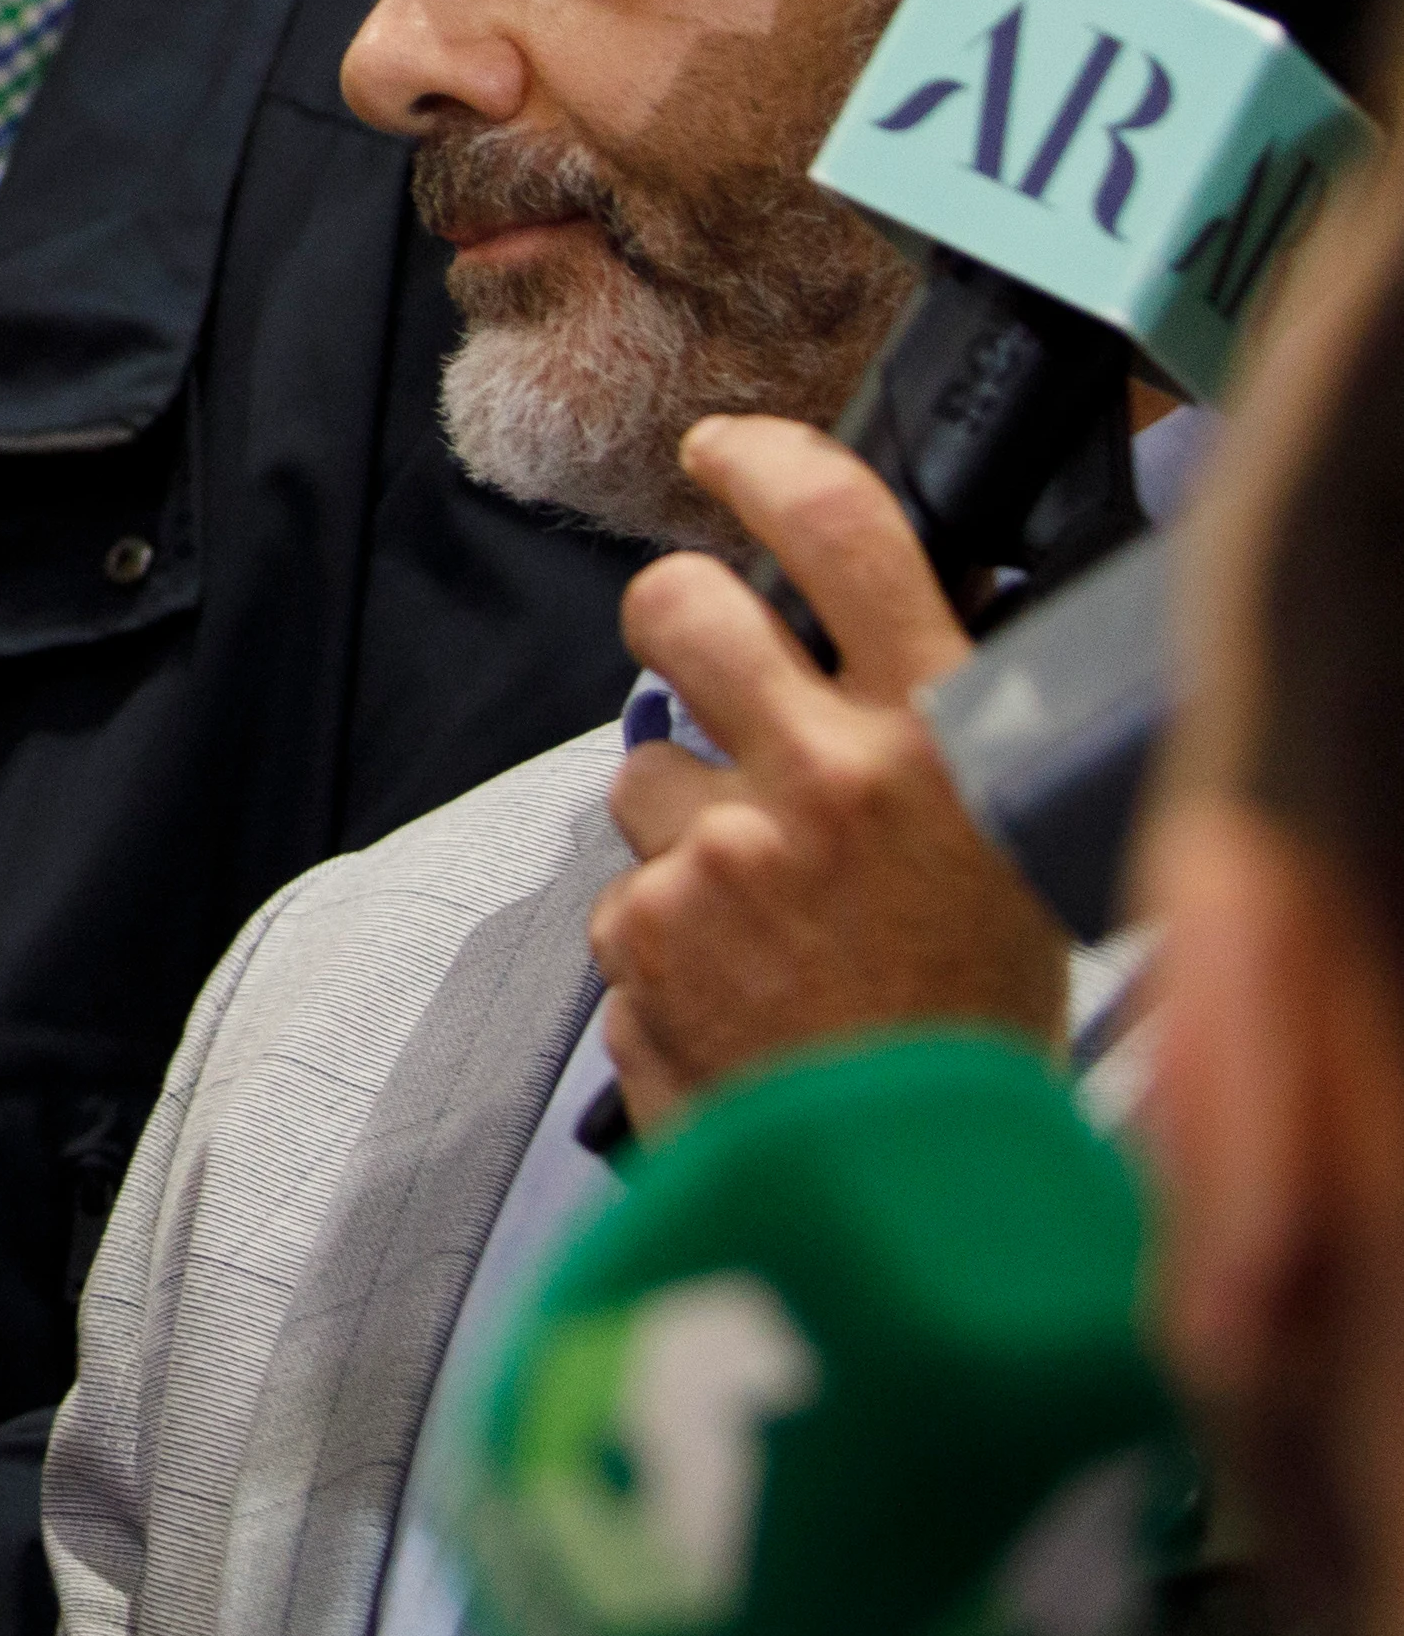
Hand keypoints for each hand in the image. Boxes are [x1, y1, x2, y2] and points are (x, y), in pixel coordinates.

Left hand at [593, 414, 1065, 1128]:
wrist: (928, 1186)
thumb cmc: (979, 1020)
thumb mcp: (1008, 848)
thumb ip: (929, 739)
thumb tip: (857, 649)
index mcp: (943, 735)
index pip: (842, 528)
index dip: (762, 460)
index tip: (718, 450)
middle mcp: (826, 770)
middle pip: (679, 607)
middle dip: (666, 615)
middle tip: (687, 647)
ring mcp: (721, 848)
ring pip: (641, 774)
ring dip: (679, 826)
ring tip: (763, 920)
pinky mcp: (641, 930)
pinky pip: (627, 900)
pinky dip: (664, 942)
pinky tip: (734, 996)